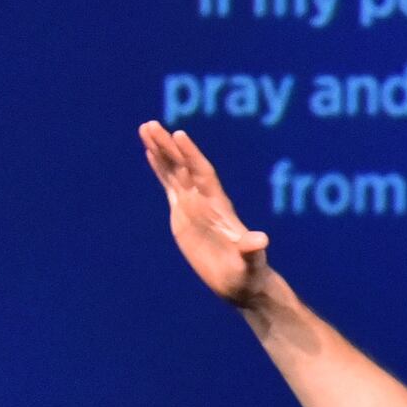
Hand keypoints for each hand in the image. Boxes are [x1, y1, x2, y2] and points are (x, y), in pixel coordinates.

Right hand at [138, 120, 273, 305]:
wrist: (240, 281)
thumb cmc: (248, 273)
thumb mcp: (251, 262)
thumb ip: (252, 250)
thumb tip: (261, 240)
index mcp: (219, 206)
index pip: (203, 174)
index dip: (192, 155)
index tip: (178, 135)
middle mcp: (205, 200)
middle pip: (185, 166)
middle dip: (168, 146)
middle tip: (150, 124)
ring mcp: (193, 205)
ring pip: (175, 170)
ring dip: (161, 150)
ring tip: (145, 127)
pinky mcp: (182, 213)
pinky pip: (170, 185)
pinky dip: (160, 168)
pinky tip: (150, 152)